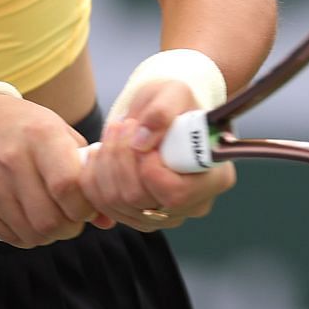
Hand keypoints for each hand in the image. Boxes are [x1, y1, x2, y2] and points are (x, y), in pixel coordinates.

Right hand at [0, 94, 106, 247]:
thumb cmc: (21, 126)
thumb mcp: (57, 132)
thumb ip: (85, 171)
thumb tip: (108, 219)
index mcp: (41, 136)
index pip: (68, 186)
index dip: (84, 207)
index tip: (86, 206)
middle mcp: (13, 160)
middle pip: (51, 220)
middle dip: (69, 228)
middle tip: (70, 218)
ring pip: (31, 234)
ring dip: (48, 235)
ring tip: (50, 218)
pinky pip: (8, 237)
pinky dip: (25, 236)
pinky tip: (27, 219)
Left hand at [83, 78, 235, 232]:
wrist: (163, 114)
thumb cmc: (176, 103)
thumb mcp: (175, 92)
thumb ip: (162, 111)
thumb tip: (141, 141)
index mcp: (215, 178)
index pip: (175, 193)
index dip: (149, 168)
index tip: (142, 135)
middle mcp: (193, 205)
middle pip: (140, 200)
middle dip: (121, 158)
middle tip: (122, 124)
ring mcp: (164, 215)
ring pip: (117, 204)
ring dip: (104, 163)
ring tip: (113, 132)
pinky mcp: (138, 216)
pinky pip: (103, 206)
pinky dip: (93, 177)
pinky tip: (100, 152)